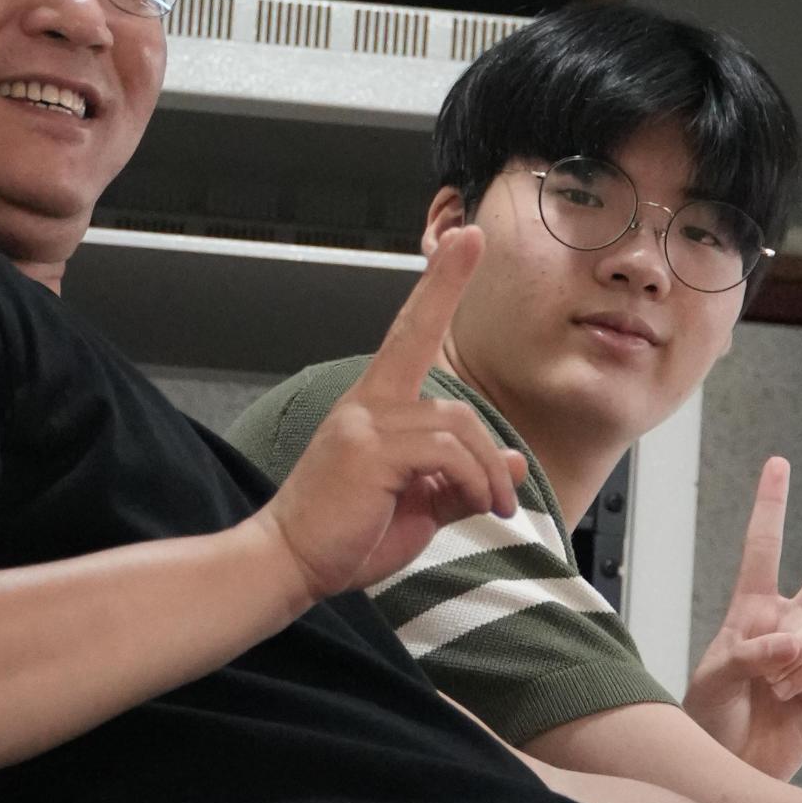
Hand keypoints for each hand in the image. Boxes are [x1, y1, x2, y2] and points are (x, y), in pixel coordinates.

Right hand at [259, 229, 524, 600]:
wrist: (287, 565)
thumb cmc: (345, 537)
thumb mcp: (418, 505)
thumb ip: (461, 478)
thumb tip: (514, 462)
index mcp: (373, 407)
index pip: (410, 331)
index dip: (440, 283)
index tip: (467, 237)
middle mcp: (366, 404)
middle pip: (451, 392)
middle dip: (488, 440)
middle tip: (505, 498)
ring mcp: (364, 424)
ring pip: (458, 425)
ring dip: (488, 472)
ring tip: (491, 509)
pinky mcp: (368, 451)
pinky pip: (447, 452)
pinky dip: (473, 481)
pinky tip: (472, 507)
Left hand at [683, 458, 801, 779]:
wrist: (728, 767)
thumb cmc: (709, 718)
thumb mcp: (713, 679)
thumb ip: (749, 652)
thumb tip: (794, 642)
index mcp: (752, 609)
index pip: (764, 549)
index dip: (771, 505)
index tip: (778, 463)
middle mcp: (789, 623)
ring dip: (797, 651)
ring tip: (770, 682)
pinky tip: (786, 698)